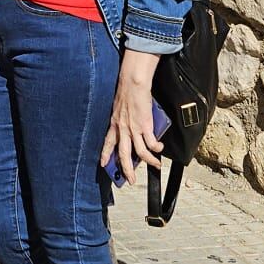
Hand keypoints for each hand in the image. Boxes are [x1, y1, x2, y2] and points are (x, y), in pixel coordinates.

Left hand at [100, 51, 164, 185]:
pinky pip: (152, 143)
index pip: (108, 143)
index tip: (104, 164)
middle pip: (124, 154)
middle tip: (131, 180)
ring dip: (149, 161)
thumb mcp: (119, 108)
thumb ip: (122, 120)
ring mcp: (134, 129)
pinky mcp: (145, 126)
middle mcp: (122, 129)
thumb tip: (131, 128)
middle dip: (127, 170)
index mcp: (114, 124)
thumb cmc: (126, 91)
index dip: (106, 155)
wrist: (132, 83)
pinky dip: (157, 148)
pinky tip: (160, 148)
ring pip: (140, 152)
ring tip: (156, 166)